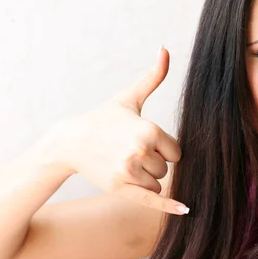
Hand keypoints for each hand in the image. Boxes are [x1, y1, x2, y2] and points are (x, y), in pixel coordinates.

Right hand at [47, 46, 187, 214]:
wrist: (71, 141)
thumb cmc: (104, 119)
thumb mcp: (129, 98)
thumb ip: (153, 77)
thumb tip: (166, 48)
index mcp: (149, 130)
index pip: (176, 151)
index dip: (164, 149)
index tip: (145, 143)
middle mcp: (141, 151)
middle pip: (167, 168)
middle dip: (154, 163)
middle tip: (129, 152)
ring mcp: (130, 172)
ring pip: (158, 183)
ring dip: (147, 178)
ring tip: (125, 164)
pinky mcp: (121, 189)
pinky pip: (152, 200)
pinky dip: (169, 206)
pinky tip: (186, 209)